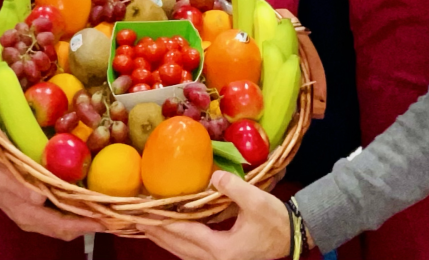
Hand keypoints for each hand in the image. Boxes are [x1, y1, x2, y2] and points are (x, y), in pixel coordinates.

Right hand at [0, 157, 104, 240]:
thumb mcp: (2, 174)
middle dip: (91, 225)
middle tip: (115, 217)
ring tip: (107, 212)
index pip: (61, 225)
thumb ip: (18, 186)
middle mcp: (35, 221)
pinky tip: (89, 203)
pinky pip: (62, 217)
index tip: (105, 219)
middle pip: (67, 230)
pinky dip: (77, 213)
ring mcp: (37, 218)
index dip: (84, 224)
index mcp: (27, 215)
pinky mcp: (39, 211)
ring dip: (86, 221)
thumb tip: (38, 197)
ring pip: (66, 225)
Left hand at [143, 171, 291, 259]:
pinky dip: (178, 242)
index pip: (186, 234)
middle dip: (157, 234)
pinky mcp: (221, 259)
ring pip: (183, 253)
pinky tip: (171, 232)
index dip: (164, 223)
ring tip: (147, 226)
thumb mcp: (256, 201)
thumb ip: (232, 188)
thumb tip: (212, 176)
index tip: (145, 216)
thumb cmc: (275, 220)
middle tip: (136, 221)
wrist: (293, 236)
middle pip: (178, 247)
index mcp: (222, 249)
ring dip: (165, 239)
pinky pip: (192, 252)